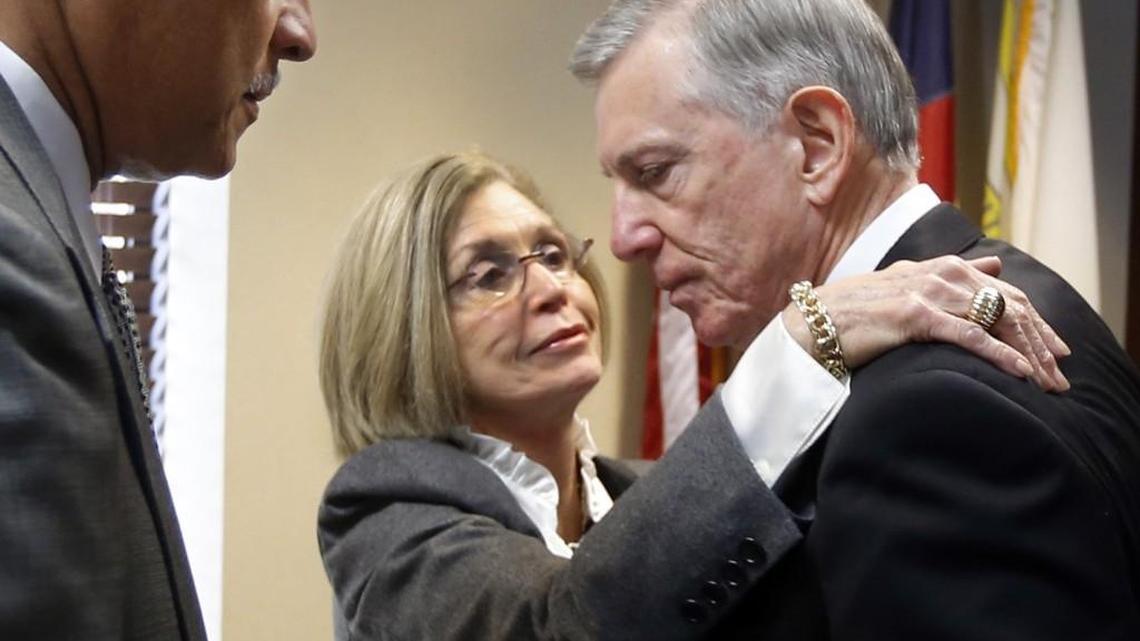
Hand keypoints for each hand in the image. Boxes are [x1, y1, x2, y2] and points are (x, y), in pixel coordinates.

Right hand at [781, 256, 1070, 391]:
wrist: (814, 321)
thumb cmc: (855, 310)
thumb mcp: (908, 284)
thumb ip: (950, 275)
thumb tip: (994, 265)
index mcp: (942, 268)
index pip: (1004, 291)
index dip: (1035, 320)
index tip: (1057, 349)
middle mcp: (941, 274)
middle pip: (1009, 305)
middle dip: (1041, 341)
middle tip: (1063, 374)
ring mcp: (929, 292)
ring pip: (996, 320)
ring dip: (1029, 353)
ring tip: (1048, 382)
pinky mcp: (916, 315)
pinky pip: (970, 335)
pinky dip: (1000, 355)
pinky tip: (1020, 374)